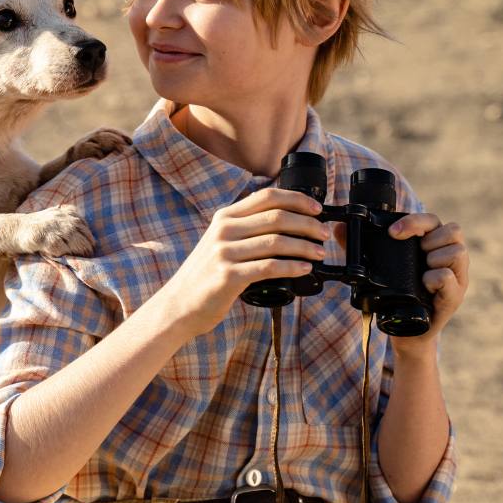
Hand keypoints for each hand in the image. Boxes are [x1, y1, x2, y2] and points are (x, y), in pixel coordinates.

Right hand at [154, 188, 330, 340]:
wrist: (178, 305)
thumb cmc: (205, 276)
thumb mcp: (220, 242)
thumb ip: (244, 229)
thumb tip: (285, 221)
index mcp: (225, 217)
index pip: (267, 196)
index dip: (296, 199)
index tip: (317, 208)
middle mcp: (224, 230)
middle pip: (277, 217)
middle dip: (307, 224)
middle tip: (324, 234)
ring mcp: (224, 252)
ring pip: (276, 241)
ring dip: (304, 246)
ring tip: (319, 253)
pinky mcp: (228, 276)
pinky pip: (269, 267)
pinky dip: (292, 267)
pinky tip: (305, 270)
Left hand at [337, 213, 468, 353]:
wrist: (406, 334)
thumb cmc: (396, 297)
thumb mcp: (378, 270)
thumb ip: (360, 248)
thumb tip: (339, 228)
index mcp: (433, 246)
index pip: (433, 221)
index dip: (415, 221)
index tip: (393, 233)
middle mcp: (449, 259)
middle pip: (453, 230)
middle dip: (429, 239)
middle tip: (416, 254)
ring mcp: (456, 277)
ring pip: (457, 251)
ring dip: (434, 258)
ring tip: (422, 271)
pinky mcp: (454, 297)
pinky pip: (450, 277)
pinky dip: (435, 278)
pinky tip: (424, 284)